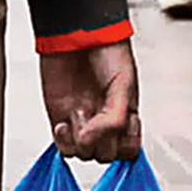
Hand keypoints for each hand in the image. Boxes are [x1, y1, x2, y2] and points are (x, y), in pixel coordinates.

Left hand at [39, 38, 140, 162]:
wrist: (77, 35)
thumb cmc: (107, 52)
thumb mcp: (123, 85)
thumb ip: (114, 118)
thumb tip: (91, 140)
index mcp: (126, 116)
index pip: (129, 150)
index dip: (124, 144)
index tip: (121, 127)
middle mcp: (105, 124)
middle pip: (106, 155)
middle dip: (100, 140)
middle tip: (97, 116)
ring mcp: (83, 125)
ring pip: (85, 154)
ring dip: (81, 137)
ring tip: (80, 111)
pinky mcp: (62, 122)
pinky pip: (64, 149)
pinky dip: (63, 141)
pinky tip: (64, 123)